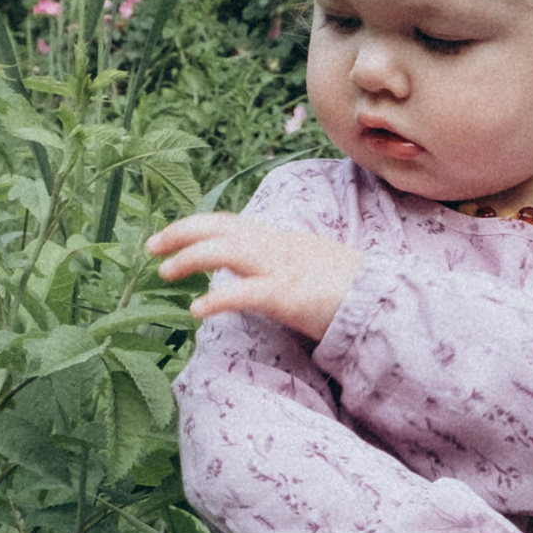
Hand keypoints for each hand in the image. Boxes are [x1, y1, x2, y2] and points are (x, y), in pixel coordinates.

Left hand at [147, 210, 362, 342]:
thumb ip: (274, 263)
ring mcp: (281, 268)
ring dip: (189, 258)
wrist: (382, 299)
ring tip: (164, 273)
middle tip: (150, 248)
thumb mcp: (304, 265)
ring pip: (224, 251)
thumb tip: (245, 273)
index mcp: (277, 238)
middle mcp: (274, 246)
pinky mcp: (287, 296)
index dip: (192, 226)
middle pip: (218, 228)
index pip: (226, 223)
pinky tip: (195, 309)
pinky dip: (216, 299)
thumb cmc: (344, 288)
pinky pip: (244, 293)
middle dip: (180, 234)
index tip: (163, 237)